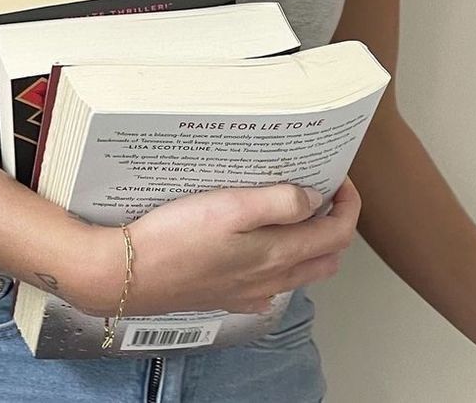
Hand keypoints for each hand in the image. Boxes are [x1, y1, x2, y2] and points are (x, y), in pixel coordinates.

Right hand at [74, 178, 359, 315]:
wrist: (127, 274)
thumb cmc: (174, 237)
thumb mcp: (230, 208)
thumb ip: (278, 203)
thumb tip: (314, 200)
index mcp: (277, 255)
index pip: (337, 234)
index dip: (348, 205)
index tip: (338, 178)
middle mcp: (270, 280)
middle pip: (326, 257)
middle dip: (335, 225)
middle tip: (321, 194)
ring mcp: (248, 293)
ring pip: (299, 272)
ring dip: (309, 243)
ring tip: (291, 211)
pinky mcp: (225, 297)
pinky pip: (268, 285)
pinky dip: (278, 264)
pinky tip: (257, 246)